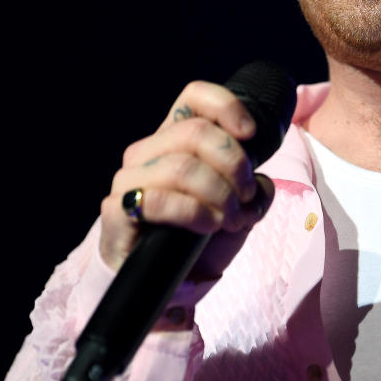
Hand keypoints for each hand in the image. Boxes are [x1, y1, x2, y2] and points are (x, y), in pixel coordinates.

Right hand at [98, 81, 275, 278]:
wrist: (165, 284)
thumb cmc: (198, 239)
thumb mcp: (238, 211)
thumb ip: (255, 191)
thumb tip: (263, 185)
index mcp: (176, 139)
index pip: (194, 96)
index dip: (226, 106)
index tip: (251, 134)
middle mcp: (149, 150)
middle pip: (196, 132)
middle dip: (234, 166)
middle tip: (246, 197)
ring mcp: (130, 179)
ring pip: (182, 166)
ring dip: (219, 194)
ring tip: (230, 219)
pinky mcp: (116, 210)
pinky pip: (159, 199)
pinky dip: (194, 212)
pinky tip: (207, 224)